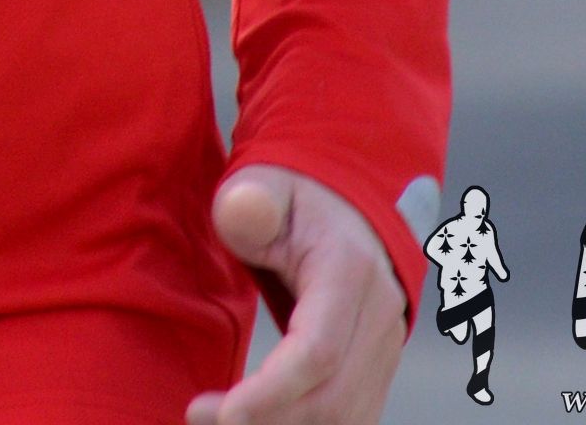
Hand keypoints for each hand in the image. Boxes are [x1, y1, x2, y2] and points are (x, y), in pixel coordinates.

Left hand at [185, 165, 409, 424]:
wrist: (347, 208)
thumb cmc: (292, 199)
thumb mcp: (264, 184)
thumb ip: (249, 200)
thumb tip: (244, 209)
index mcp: (348, 272)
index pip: (318, 351)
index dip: (272, 391)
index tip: (222, 413)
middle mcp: (380, 318)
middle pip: (333, 397)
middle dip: (268, 419)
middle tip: (199, 415)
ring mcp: (386, 348)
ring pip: (346, 416)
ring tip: (219, 420)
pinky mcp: (376, 369)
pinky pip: (349, 416)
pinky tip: (258, 419)